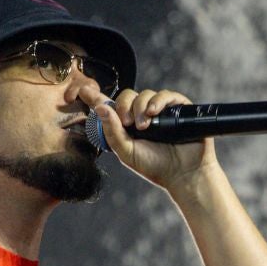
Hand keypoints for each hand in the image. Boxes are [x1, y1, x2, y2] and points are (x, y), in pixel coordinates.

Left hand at [82, 85, 218, 189]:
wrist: (183, 175)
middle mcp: (142, 114)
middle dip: (123, 106)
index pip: (109, 106)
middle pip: (127, 96)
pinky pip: (166, 95)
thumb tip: (100, 108)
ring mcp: (161, 110)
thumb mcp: (126, 152)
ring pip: (145, 94)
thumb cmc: (154, 166)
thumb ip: (112, 132)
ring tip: (144, 126)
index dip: (95, 97)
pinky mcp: (178, 108)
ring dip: (140, 107)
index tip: (82, 90)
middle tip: (127, 122)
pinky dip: (158, 100)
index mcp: (127, 125)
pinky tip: (153, 112)